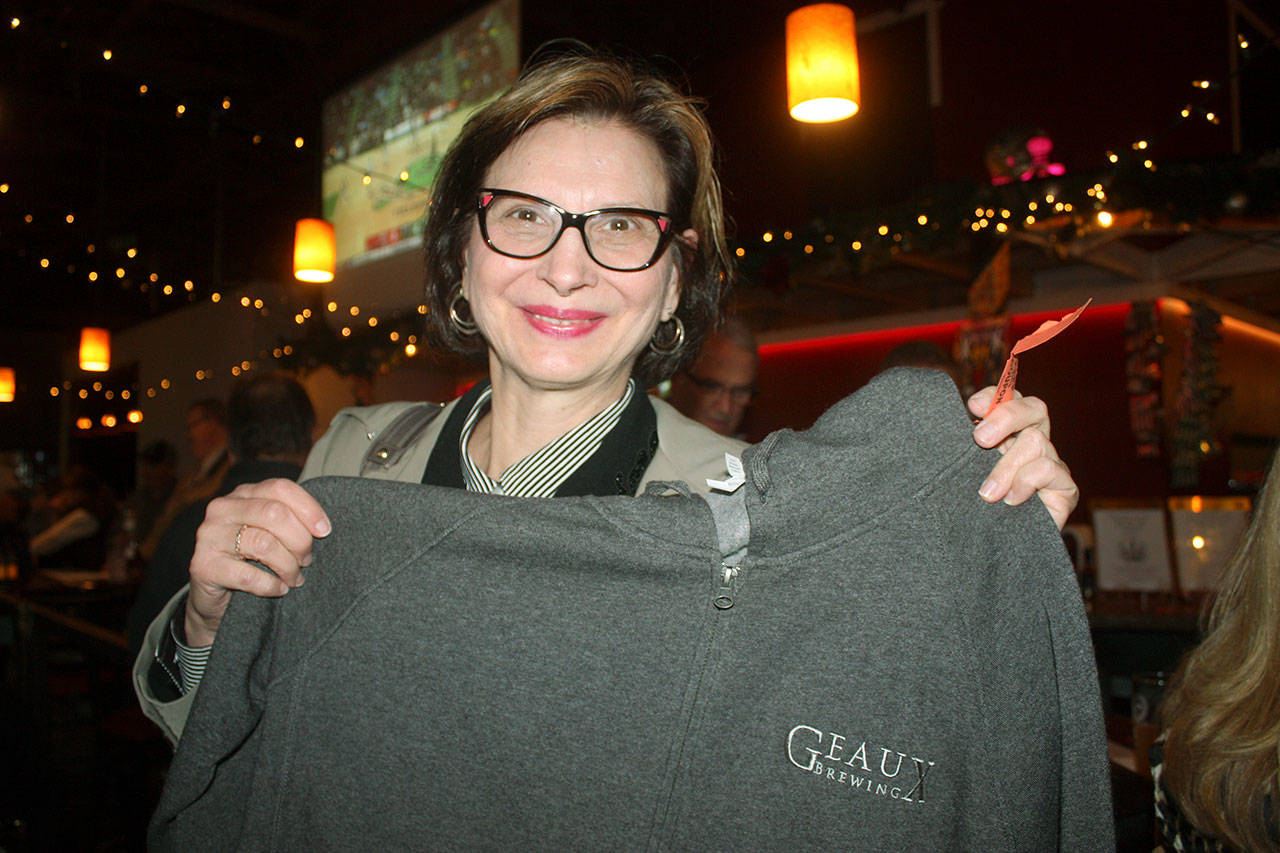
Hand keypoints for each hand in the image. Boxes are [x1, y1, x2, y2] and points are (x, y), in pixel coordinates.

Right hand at [184, 478, 330, 646]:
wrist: (215, 597)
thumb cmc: (252, 561)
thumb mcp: (272, 534)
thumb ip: (290, 521)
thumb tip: (322, 527)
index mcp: (243, 494)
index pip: (281, 487)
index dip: (308, 508)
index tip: (325, 531)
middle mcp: (222, 509)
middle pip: (275, 513)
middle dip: (300, 540)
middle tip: (307, 560)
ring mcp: (209, 536)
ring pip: (264, 543)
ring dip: (288, 565)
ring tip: (294, 578)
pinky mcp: (203, 566)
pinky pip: (248, 575)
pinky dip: (271, 585)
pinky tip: (279, 589)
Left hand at [967, 388, 1078, 530]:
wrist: (993, 550)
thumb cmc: (973, 509)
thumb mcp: (963, 473)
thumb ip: (963, 448)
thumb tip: (954, 423)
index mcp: (1008, 434)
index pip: (1009, 398)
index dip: (994, 395)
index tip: (971, 406)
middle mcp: (1033, 443)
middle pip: (1035, 408)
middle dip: (1006, 416)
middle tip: (979, 439)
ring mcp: (1051, 464)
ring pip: (1036, 441)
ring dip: (1006, 466)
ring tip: (987, 493)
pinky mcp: (1064, 488)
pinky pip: (1049, 469)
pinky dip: (1026, 482)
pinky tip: (1011, 500)